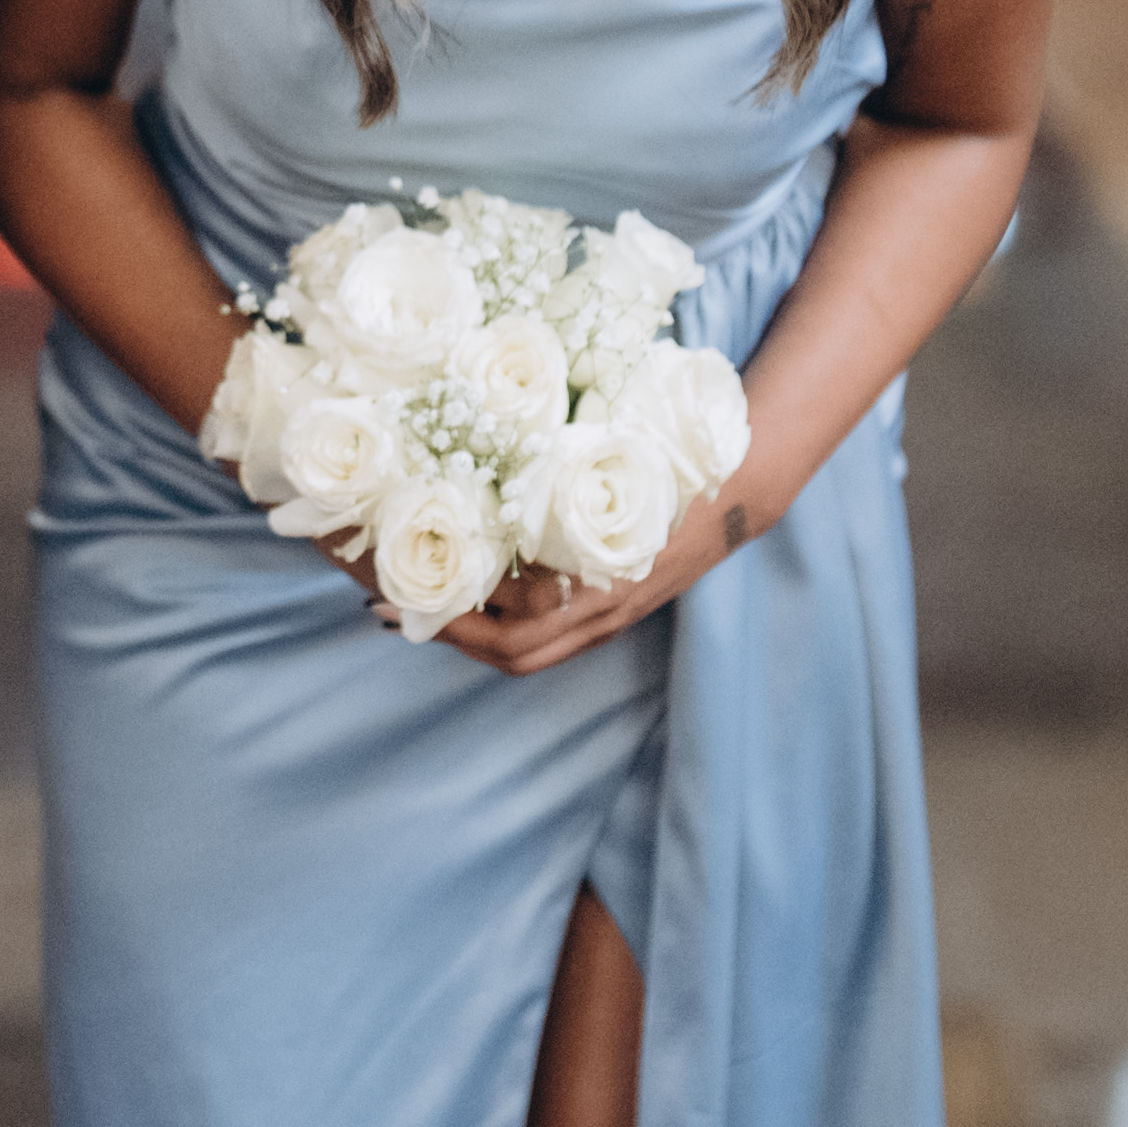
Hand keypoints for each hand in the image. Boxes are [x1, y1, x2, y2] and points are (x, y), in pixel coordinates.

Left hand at [426, 487, 749, 676]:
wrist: (733, 496)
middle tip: (394, 610)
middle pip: (513, 653)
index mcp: (596, 582)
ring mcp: (608, 621)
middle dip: (450, 638)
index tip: (403, 593)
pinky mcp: (611, 617)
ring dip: (473, 640)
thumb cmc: (666, 473)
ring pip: (528, 654)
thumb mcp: (606, 472)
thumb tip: (478, 479)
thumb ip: (553, 489)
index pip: (512, 623)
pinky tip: (475, 606)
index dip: (454, 616)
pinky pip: (547, 641)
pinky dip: (503, 632)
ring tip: (423, 612)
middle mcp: (601, 613)